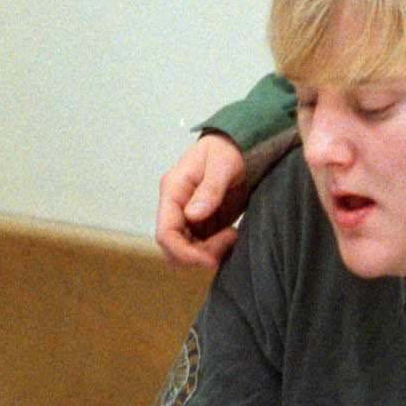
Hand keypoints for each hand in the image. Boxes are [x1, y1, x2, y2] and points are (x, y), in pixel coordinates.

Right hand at [156, 132, 247, 266]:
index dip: (184, 252)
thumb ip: (210, 189)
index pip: (166, 233)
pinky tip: (232, 235)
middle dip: (199, 255)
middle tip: (230, 239)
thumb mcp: (223, 164)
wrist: (239, 146)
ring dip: (209, 252)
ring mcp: (188, 216)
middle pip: (173, 247)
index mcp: (173, 190)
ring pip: (187, 249)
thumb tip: (193, 215)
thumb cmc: (228, 149)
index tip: (210, 259)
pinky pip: (202, 245)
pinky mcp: (203, 222)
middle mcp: (176, 206)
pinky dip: (215, 248)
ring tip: (233, 234)